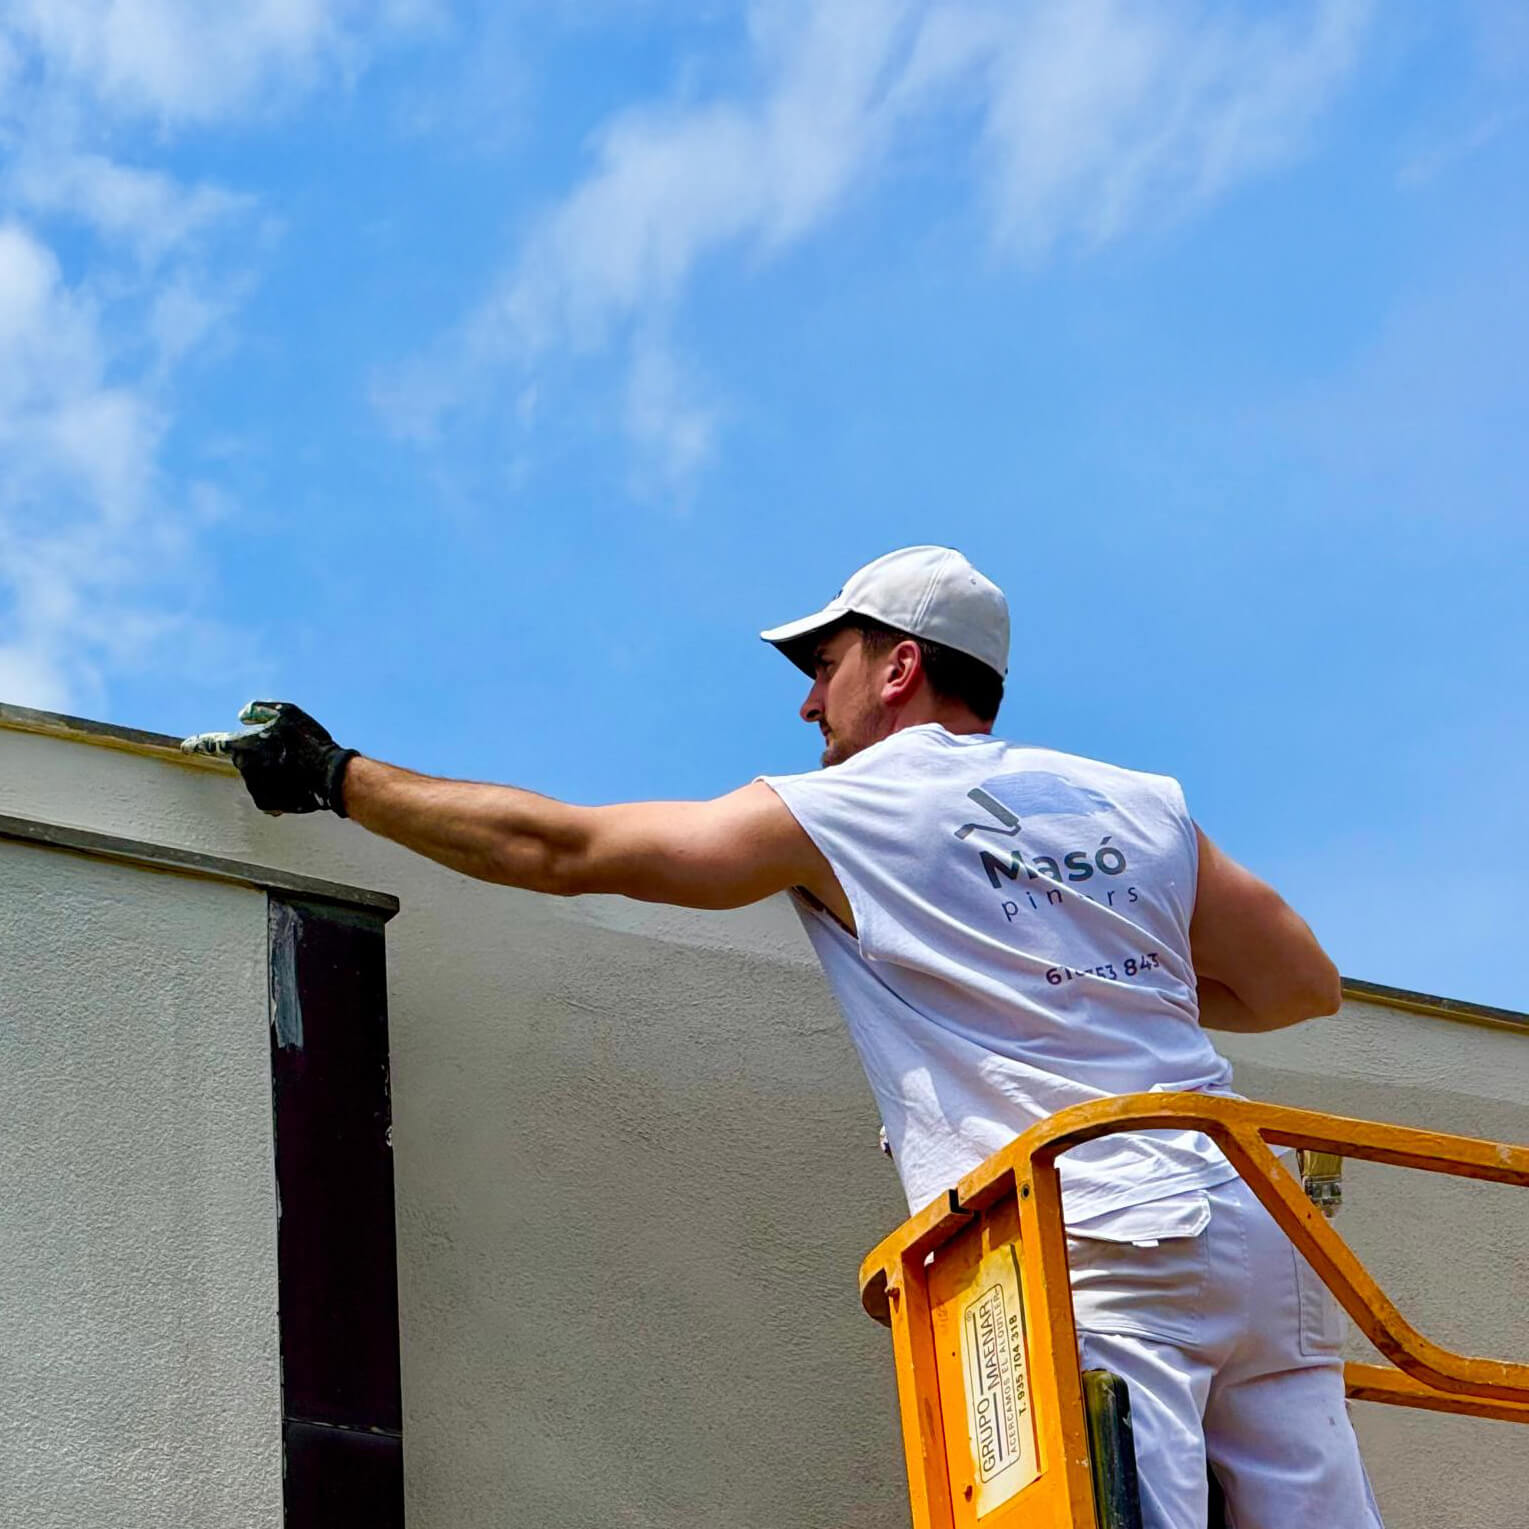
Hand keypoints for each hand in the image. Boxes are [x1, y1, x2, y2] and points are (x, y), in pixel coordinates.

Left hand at [181, 701, 358, 815]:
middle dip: (261, 756)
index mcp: (244, 745)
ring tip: (297, 767)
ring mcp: (255, 788)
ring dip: (272, 771)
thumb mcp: (288, 713)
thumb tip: (242, 716)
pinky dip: (279, 788)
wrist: (330, 776)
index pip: (214, 743)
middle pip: (246, 760)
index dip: (198, 743)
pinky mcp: (267, 804)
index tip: (185, 746)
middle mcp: (245, 768)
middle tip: (287, 753)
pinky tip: (296, 782)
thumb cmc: (309, 742)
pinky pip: (268, 793)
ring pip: (259, 776)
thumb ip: (260, 710)